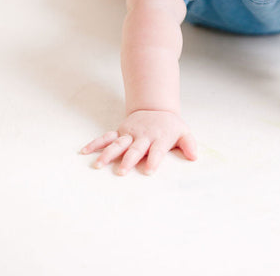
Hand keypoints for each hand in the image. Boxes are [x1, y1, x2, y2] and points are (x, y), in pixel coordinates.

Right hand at [80, 109, 196, 175]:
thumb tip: (194, 156)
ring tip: (98, 165)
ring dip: (108, 154)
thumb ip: (189, 144)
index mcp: (159, 138)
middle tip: (122, 171)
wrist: (157, 108)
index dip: (153, 160)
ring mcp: (130, 134)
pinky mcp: (120, 132)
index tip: (148, 170)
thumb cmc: (171, 126)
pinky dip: (95, 143)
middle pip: (135, 149)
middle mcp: (143, 137)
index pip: (157, 150)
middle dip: (128, 159)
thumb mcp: (183, 132)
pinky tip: (84, 151)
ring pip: (117, 144)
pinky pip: (106, 137)